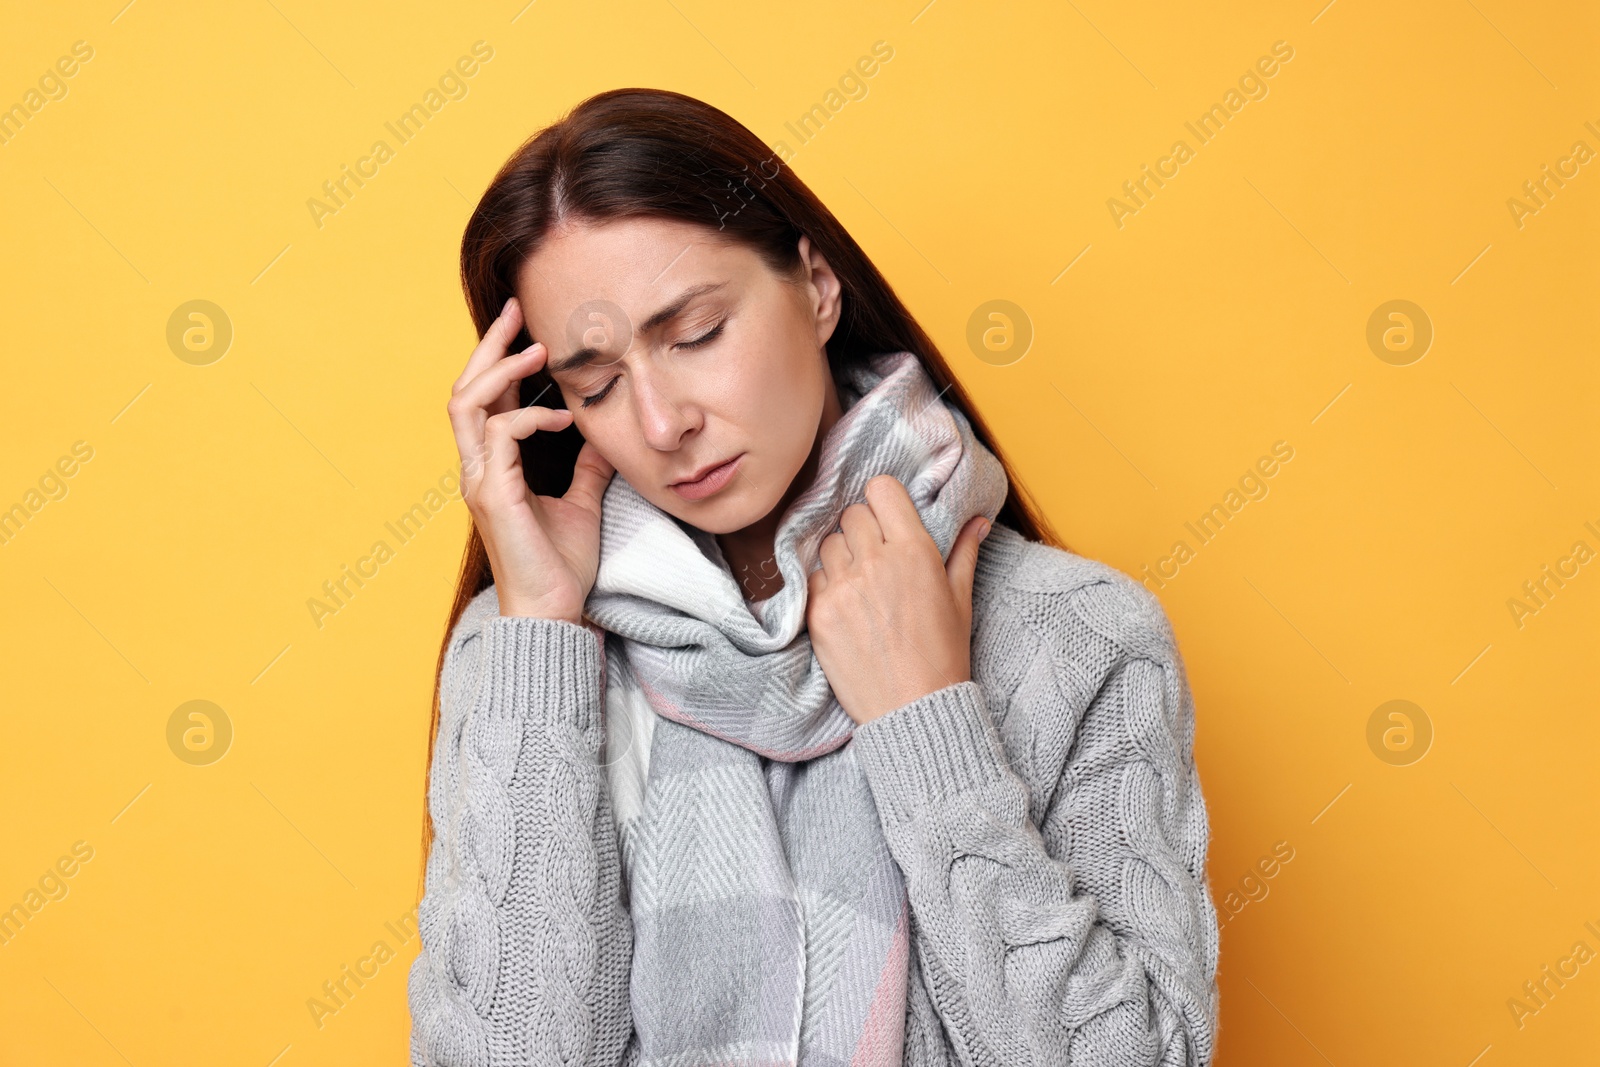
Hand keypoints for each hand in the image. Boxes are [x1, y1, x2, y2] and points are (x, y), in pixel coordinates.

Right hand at [447, 296, 615, 622]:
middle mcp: (478, 468)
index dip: (500, 361)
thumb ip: (586, 469)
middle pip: (465, 390)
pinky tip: (562, 419)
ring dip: (501, 371)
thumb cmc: (560, 567)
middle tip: (514, 310)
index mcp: (494, 467)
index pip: (486, 400)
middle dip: (488, 346)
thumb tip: (602, 438)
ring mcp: (480, 480)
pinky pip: (500, 436)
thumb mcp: (581, 504)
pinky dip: (529, 417)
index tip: (527, 329)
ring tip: (535, 351)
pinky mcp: (493, 494)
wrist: (553, 613)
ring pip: (467, 404)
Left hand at [806, 474, 992, 724]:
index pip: (881, 490)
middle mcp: (875, 562)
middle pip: (852, 514)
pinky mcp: (819, 612)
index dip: (883, 500)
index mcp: (914, 551)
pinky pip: (813, 578)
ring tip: (861, 585)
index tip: (887, 516)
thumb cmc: (943, 655)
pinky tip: (847, 608)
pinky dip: (827, 586)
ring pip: (829, 544)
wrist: (913, 709)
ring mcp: (843, 587)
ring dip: (842, 556)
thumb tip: (976, 520)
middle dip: (864, 529)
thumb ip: (963, 552)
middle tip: (875, 556)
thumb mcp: (960, 600)